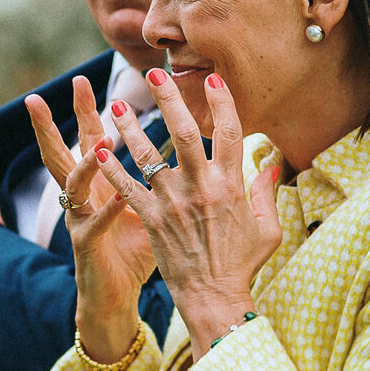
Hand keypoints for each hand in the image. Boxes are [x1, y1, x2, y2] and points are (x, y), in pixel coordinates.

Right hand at [27, 77, 156, 370]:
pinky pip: (94, 221)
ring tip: (102, 137)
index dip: (96, 109)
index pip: (98, 138)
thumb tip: (209, 160)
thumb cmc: (138, 255)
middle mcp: (89, 194)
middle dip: (75, 114)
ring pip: (75, 180)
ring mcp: (83, 217)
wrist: (113, 298)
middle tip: (76, 83)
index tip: (100, 80)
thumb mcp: (151, 214)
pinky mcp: (86, 243)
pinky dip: (105, 207)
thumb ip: (172, 184)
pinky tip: (117, 193)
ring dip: (87, 158)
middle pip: (76, 145)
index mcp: (105, 184)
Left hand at [90, 67, 282, 353]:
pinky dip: (111, 168)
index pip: (230, 133)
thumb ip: (266, 193)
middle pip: (185, 133)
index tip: (212, 79)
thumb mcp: (267, 229)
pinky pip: (127, 189)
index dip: (222, 103)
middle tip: (155, 73)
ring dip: (130, 128)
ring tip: (117, 103)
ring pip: (148, 156)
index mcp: (232, 185)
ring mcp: (173, 203)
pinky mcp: (151, 220)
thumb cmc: (242, 264)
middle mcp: (201, 188)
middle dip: (170, 99)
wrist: (213, 297)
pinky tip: (98, 148)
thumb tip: (271, 165)